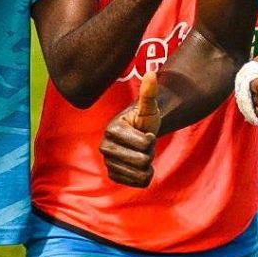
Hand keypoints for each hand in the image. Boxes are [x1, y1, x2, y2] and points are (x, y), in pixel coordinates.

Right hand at [101, 71, 160, 187]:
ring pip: (141, 173)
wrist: (140, 135)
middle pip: (141, 160)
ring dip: (148, 165)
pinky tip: (141, 167)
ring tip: (142, 154)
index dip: (151, 138)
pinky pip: (138, 183)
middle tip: (144, 145)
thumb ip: (149, 92)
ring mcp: (108, 163)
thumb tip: (152, 73)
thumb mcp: (149, 106)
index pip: (144, 143)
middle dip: (149, 152)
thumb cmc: (144, 119)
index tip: (146, 132)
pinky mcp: (113, 176)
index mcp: (112, 130)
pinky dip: (145, 176)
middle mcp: (105, 147)